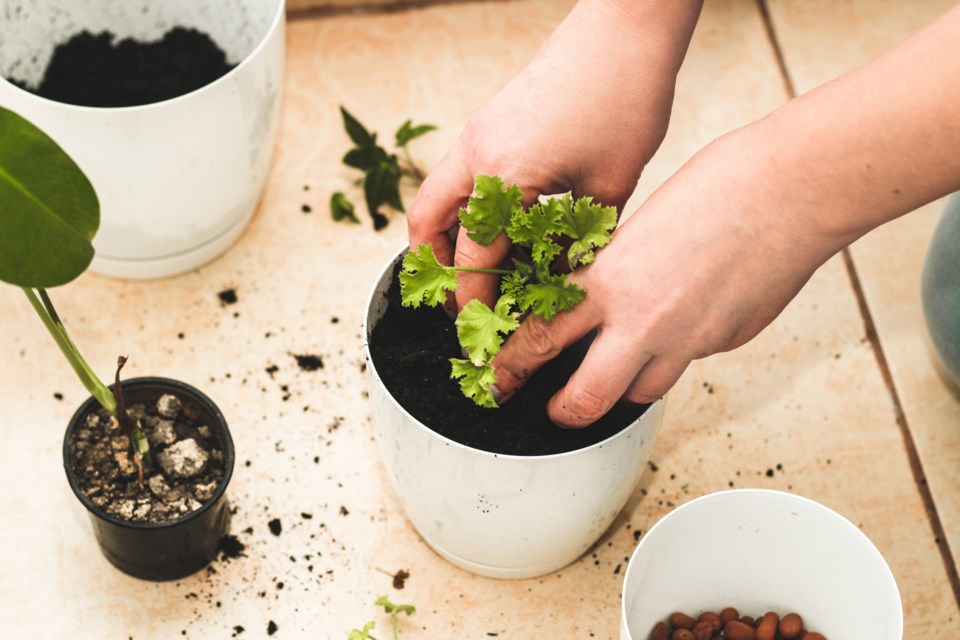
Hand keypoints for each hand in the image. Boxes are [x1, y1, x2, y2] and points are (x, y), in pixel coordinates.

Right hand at [407, 0, 702, 310]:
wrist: (624, 29)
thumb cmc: (624, 98)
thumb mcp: (610, 185)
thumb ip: (581, 238)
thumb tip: (564, 274)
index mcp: (503, 174)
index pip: (474, 256)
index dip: (475, 300)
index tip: (481, 331)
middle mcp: (477, 153)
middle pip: (427, 223)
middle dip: (438, 269)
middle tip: (462, 301)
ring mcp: (478, 132)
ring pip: (437, 196)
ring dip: (447, 236)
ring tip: (476, 270)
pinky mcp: (490, 121)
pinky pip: (459, 176)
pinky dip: (466, 208)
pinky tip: (501, 225)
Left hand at [491, 131, 844, 427]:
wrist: (788, 191)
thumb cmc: (718, 188)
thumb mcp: (638, 228)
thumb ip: (615, 273)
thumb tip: (607, 305)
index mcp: (608, 280)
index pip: (542, 338)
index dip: (512, 365)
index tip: (499, 376)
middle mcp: (644, 320)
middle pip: (585, 397)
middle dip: (562, 413)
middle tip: (554, 412)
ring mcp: (688, 340)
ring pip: (640, 392)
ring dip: (623, 388)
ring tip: (618, 374)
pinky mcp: (726, 343)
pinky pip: (688, 364)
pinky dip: (674, 356)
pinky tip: (682, 326)